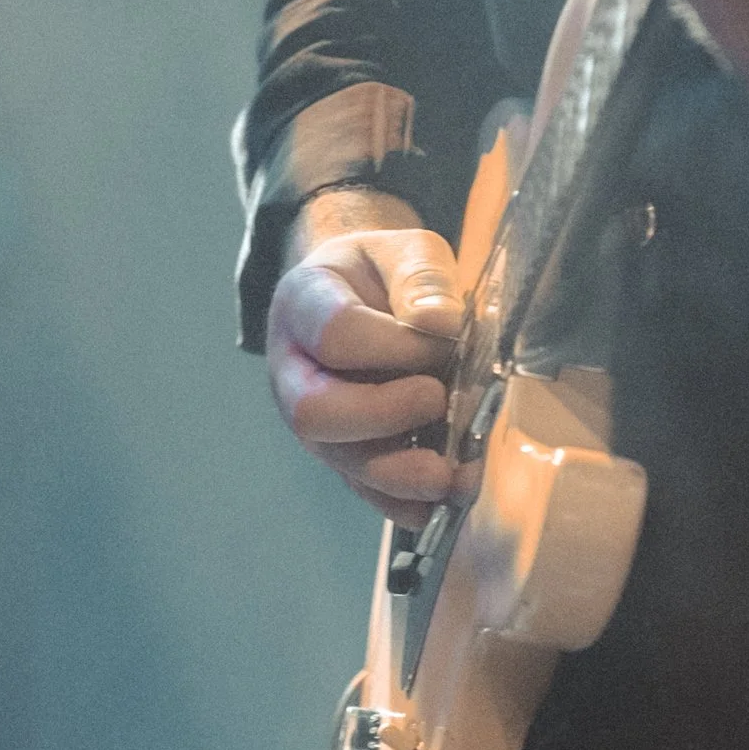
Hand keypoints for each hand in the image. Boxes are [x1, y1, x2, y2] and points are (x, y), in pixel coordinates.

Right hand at [265, 215, 468, 519]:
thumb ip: (423, 277)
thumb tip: (439, 325)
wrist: (363, 294)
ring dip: (400, 474)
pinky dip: (407, 501)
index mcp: (303, 305)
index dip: (394, 345)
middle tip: (436, 399)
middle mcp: (295, 371)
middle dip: (382, 416)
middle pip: (314, 412)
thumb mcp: (406, 248)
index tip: (447, 339)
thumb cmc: (383, 271)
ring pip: (340, 461)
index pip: (334, 334)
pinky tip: (447, 497)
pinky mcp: (344, 454)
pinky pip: (365, 489)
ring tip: (453, 474)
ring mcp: (316, 420)